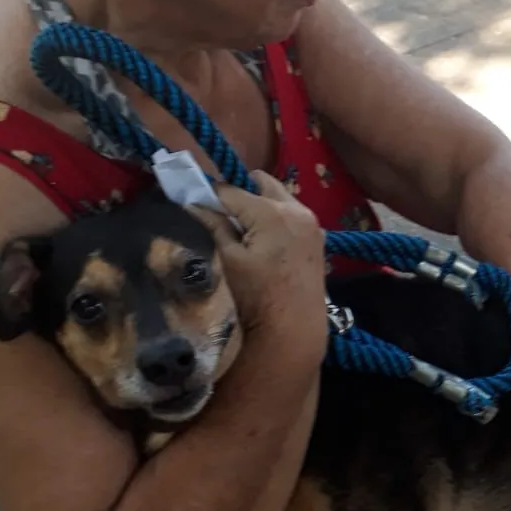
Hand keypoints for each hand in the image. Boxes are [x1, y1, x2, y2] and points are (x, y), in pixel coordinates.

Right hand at [191, 172, 326, 348]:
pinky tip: (264, 241)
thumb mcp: (230, 258)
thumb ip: (215, 225)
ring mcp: (312, 223)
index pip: (232, 190)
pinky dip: (276, 218)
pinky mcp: (317, 237)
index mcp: (273, 212)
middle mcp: (297, 209)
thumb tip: (194, 203)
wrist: (295, 328)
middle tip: (223, 213)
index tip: (193, 197)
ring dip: (260, 204)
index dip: (210, 193)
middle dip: (241, 192)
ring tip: (243, 229)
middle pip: (262, 183)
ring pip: (279, 197)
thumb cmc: (258, 295)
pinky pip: (292, 215)